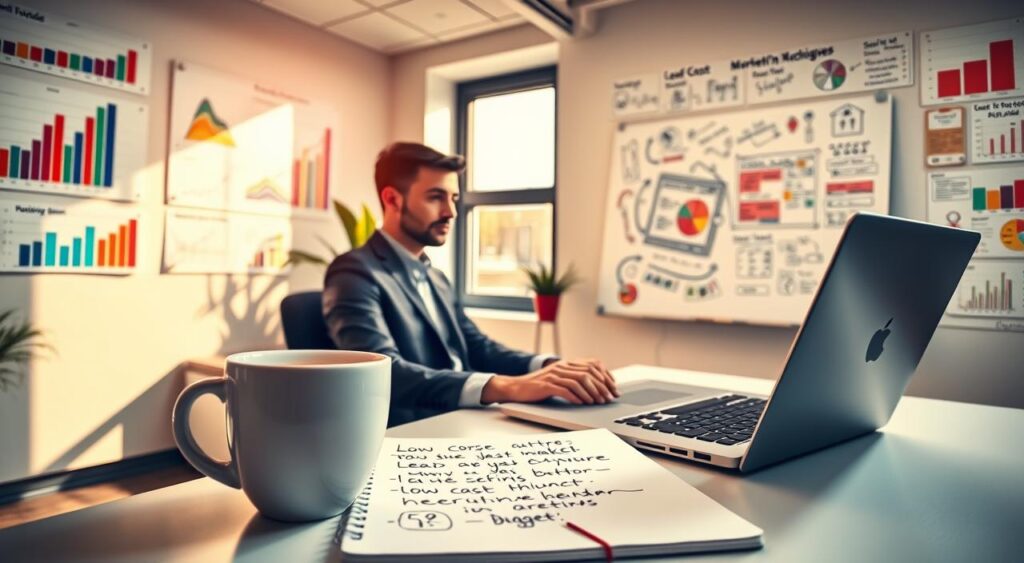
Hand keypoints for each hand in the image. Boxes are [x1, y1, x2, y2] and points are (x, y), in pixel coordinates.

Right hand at [481, 359, 618, 404]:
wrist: (516, 388)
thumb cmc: (538, 386)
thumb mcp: (558, 378)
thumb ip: (574, 379)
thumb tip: (596, 388)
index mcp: (566, 363)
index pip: (592, 365)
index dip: (606, 376)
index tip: (613, 388)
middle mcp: (561, 366)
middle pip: (588, 373)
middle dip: (601, 386)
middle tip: (608, 398)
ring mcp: (554, 375)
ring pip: (579, 381)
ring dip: (591, 393)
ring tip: (597, 402)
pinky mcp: (546, 385)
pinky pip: (565, 390)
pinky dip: (576, 397)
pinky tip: (582, 403)